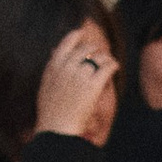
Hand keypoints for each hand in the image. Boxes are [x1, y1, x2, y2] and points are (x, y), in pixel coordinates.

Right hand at [34, 23, 118, 141]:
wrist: (57, 127)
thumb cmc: (50, 110)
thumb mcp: (45, 85)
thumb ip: (51, 67)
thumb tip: (53, 50)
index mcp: (54, 65)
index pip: (67, 42)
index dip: (76, 36)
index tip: (82, 34)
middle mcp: (67, 66)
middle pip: (86, 49)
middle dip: (95, 49)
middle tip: (100, 53)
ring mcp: (81, 75)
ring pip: (99, 56)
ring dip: (105, 57)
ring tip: (109, 61)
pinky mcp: (94, 85)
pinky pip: (108, 67)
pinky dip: (113, 65)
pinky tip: (115, 67)